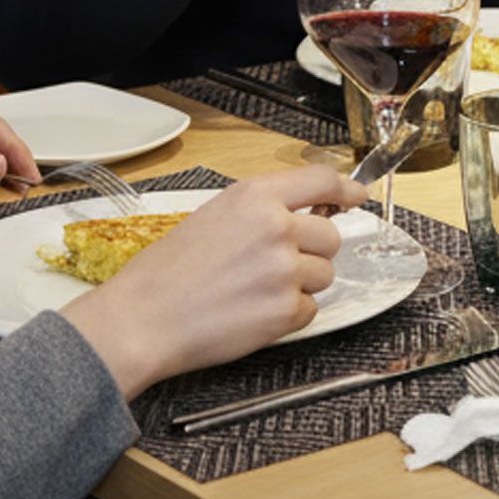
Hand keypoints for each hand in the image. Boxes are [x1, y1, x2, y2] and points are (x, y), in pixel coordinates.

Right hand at [58, 166, 361, 398]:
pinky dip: (288, 316)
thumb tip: (307, 213)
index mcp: (255, 197)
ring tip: (253, 291)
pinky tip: (251, 313)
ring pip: (324, 275)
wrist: (142, 319)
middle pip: (331, 237)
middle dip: (311, 253)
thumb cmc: (168, 271)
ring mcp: (284, 269)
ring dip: (300, 286)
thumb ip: (263, 211)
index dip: (345, 189)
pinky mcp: (286, 310)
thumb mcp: (214, 217)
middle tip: (272, 267)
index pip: (322, 180)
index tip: (356, 196)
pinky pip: (310, 310)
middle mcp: (276, 227)